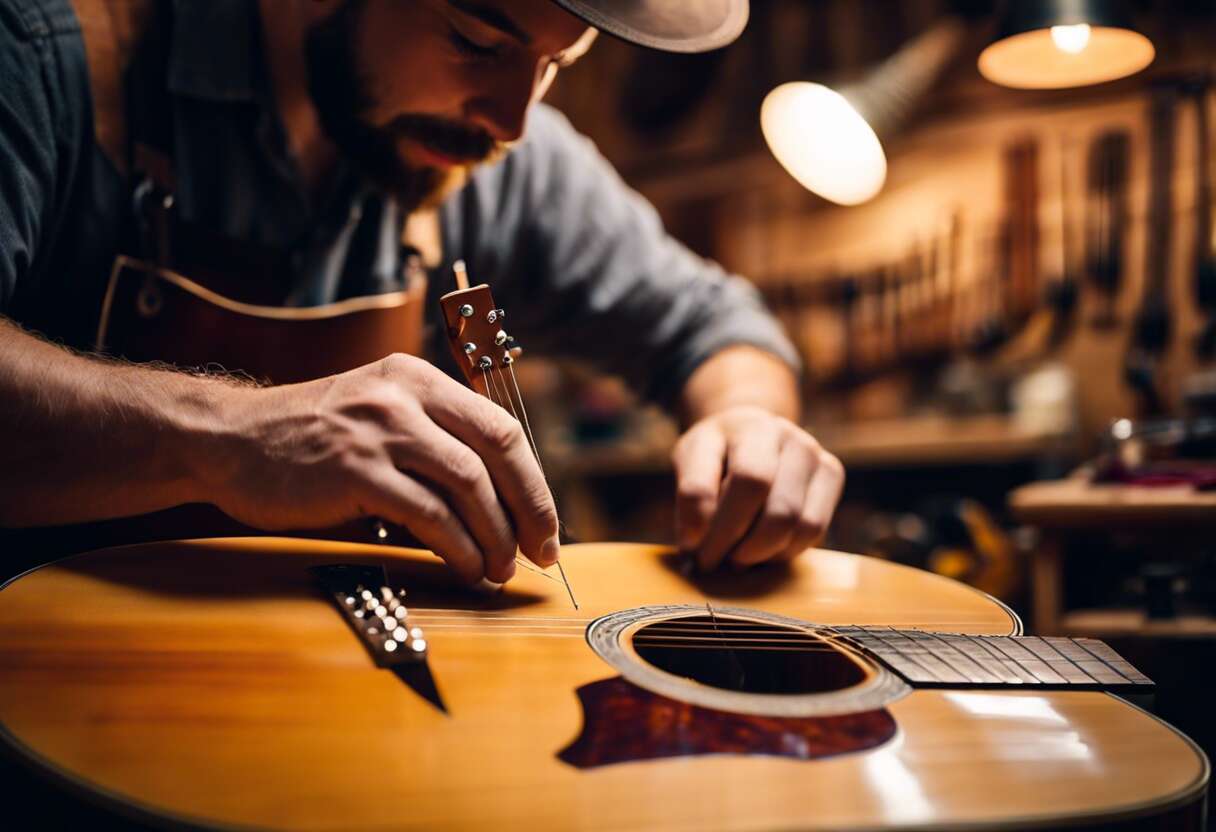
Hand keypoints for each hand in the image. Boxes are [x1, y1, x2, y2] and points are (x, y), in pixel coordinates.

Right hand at [202, 354, 557, 583]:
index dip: (533, 481)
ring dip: (496, 536)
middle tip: (541, 553)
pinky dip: (458, 546)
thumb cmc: (308, 441)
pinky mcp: (356, 471)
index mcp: (418, 379)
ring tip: (500, 571)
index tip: (544, 525)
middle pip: (498, 449)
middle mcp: (405, 395)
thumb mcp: (376, 416)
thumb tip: (501, 502)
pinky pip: (429, 513)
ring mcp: (380, 430)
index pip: (501, 426)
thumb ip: (433, 442)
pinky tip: (466, 568)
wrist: (226, 440)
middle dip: (530, 507)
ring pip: (469, 484)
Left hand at [672, 405, 843, 570]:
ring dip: (758, 553)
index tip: (690, 546)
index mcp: (748, 426)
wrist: (751, 434)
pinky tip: (760, 549)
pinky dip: (782, 551)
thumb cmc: (715, 454)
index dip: (720, 522)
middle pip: (776, 509)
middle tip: (710, 561)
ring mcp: (814, 453)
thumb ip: (690, 496)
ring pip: (795, 524)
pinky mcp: (831, 473)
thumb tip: (695, 544)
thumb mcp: (690, 461)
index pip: (745, 480)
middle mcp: (788, 435)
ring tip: (733, 555)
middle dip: (737, 544)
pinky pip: (813, 530)